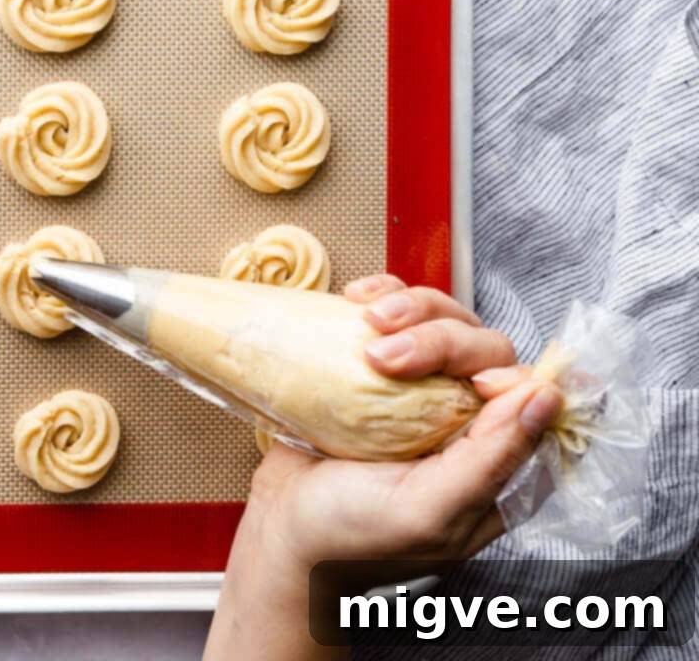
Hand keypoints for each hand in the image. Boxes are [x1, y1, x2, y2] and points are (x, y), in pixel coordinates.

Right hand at [205, 275, 561, 660]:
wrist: (278, 528)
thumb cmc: (350, 535)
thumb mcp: (428, 510)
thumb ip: (493, 458)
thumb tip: (548, 398)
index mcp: (496, 465)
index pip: (528, 392)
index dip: (498, 371)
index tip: (461, 380)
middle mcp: (468, 422)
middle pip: (483, 346)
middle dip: (437, 337)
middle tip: (385, 356)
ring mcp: (424, 389)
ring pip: (446, 318)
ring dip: (409, 307)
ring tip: (365, 321)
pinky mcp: (382, 366)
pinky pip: (400, 312)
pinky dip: (383, 292)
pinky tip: (356, 300)